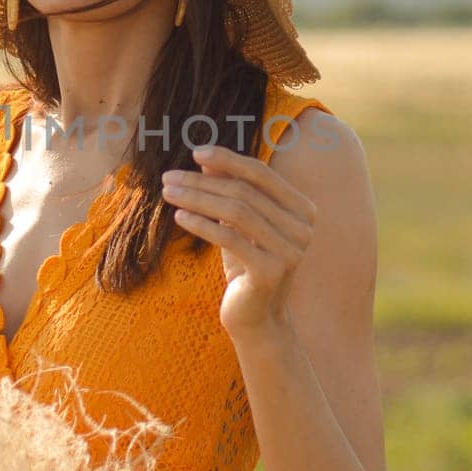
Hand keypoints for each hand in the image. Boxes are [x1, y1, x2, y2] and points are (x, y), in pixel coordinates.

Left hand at [159, 142, 315, 338]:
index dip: (229, 160)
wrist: (255, 317)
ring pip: (236, 212)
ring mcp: (290, 251)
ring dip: (197, 199)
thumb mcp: (238, 225)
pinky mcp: (271, 272)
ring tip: (168, 194)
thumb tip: (207, 161)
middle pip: (245, 192)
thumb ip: (229, 192)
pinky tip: (179, 217)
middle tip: (169, 177)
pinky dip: (202, 224)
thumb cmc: (245, 265)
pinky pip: (230, 238)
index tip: (196, 153)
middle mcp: (303, 228)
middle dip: (203, 181)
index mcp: (302, 210)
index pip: (262, 174)